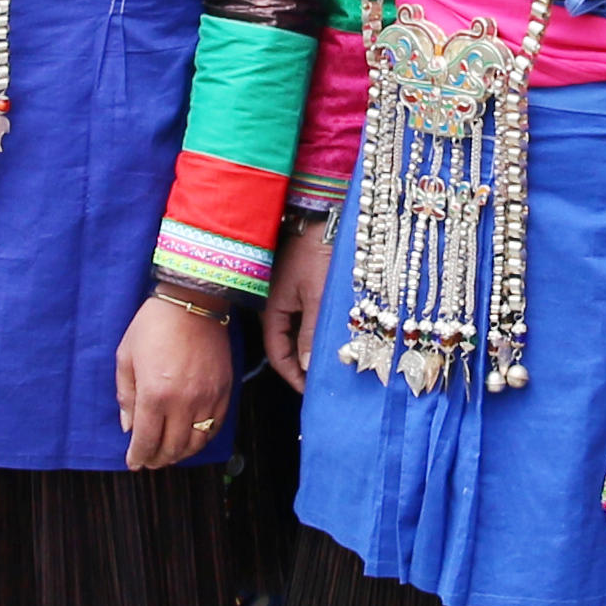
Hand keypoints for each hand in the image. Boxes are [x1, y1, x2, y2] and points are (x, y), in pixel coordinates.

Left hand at [119, 292, 230, 469]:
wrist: (193, 301)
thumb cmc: (153, 326)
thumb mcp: (126, 357)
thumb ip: (126, 396)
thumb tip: (129, 427)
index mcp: (155, 395)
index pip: (147, 440)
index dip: (139, 456)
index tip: (134, 463)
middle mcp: (183, 402)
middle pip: (173, 447)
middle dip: (158, 459)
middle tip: (149, 461)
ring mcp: (208, 398)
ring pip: (196, 442)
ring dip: (181, 454)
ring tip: (169, 453)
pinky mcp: (225, 391)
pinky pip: (215, 426)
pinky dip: (202, 438)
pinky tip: (191, 438)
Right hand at [264, 209, 334, 391]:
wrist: (319, 212)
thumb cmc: (316, 250)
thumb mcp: (316, 296)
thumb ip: (311, 333)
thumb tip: (307, 368)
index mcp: (271, 311)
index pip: (277, 355)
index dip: (293, 377)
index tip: (310, 393)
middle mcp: (276, 306)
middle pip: (287, 346)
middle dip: (304, 367)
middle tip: (324, 382)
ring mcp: (288, 295)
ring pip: (298, 332)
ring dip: (312, 349)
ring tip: (333, 363)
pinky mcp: (301, 285)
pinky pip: (306, 316)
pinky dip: (317, 330)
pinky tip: (334, 336)